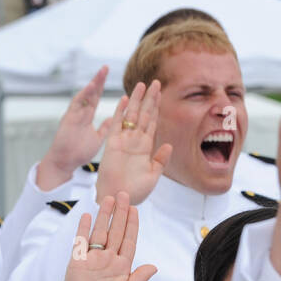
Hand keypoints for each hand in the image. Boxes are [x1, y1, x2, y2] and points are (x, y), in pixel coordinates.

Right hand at [35, 66, 122, 190]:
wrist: (64, 163)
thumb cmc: (78, 152)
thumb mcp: (97, 139)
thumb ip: (105, 128)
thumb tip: (114, 118)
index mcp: (86, 117)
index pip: (95, 98)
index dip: (101, 87)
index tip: (109, 76)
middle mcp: (80, 113)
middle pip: (91, 93)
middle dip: (98, 80)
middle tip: (105, 67)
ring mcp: (74, 115)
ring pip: (85, 96)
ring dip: (93, 84)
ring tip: (101, 72)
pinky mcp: (69, 119)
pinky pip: (77, 104)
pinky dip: (84, 94)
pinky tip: (92, 86)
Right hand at [55, 192, 156, 280]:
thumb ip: (139, 279)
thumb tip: (153, 266)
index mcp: (122, 267)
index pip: (129, 240)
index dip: (133, 224)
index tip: (135, 209)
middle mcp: (107, 260)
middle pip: (116, 231)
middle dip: (120, 213)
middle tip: (124, 194)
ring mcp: (92, 260)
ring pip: (99, 232)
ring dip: (104, 216)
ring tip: (109, 199)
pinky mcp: (77, 262)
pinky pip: (80, 241)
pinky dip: (83, 228)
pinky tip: (86, 215)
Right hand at [95, 80, 171, 204]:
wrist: (118, 198)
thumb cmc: (135, 191)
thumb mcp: (153, 176)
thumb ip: (160, 160)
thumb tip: (169, 145)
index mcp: (146, 147)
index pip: (152, 122)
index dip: (156, 108)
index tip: (161, 94)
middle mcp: (135, 141)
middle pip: (144, 114)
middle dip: (149, 98)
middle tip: (155, 82)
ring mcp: (123, 141)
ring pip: (132, 115)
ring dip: (137, 100)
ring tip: (142, 84)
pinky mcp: (112, 144)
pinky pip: (116, 124)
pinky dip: (120, 112)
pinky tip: (125, 99)